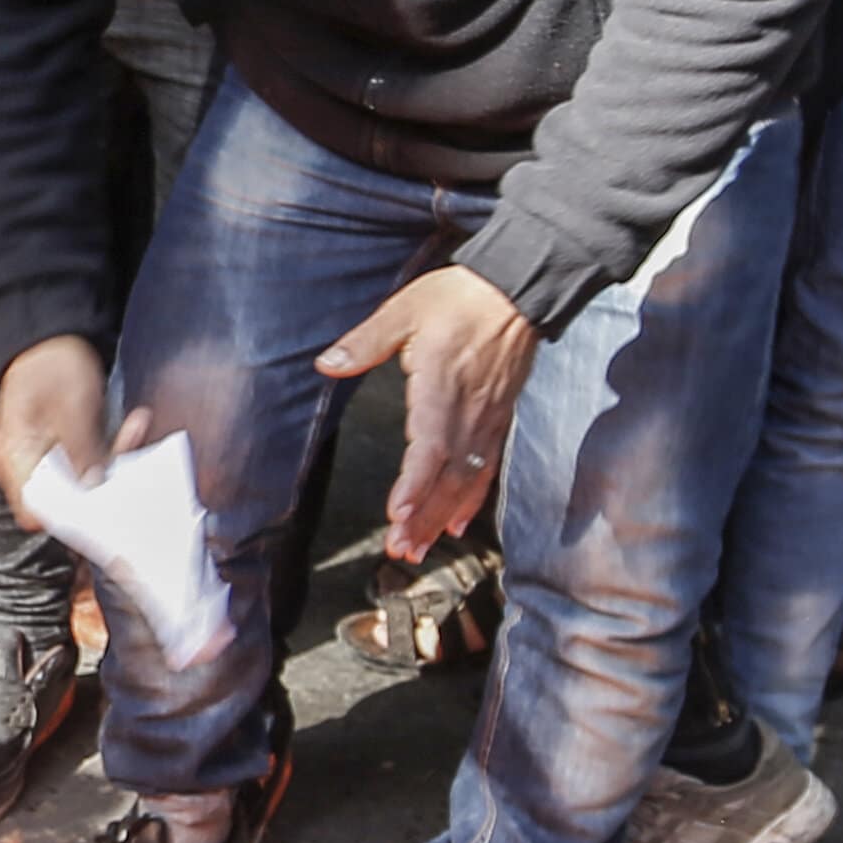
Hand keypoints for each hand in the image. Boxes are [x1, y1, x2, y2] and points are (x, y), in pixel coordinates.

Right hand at [0, 335, 139, 527]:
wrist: (50, 334)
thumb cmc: (52, 363)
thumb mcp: (72, 405)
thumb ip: (82, 450)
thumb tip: (95, 489)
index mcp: (14, 458)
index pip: (33, 509)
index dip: (67, 516)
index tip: (102, 506)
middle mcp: (26, 465)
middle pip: (64, 500)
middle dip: (103, 487)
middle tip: (132, 468)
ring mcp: (47, 458)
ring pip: (84, 482)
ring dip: (115, 461)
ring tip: (138, 426)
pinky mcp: (66, 450)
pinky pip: (92, 462)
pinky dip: (114, 447)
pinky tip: (134, 422)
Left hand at [317, 262, 537, 555]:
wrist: (516, 291)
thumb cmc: (458, 299)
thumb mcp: (404, 310)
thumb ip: (365, 343)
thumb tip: (326, 365)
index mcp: (441, 386)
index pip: (430, 447)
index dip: (415, 485)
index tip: (398, 514)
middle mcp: (467, 411)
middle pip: (447, 476)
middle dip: (423, 517)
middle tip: (400, 551)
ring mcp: (486, 419)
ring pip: (465, 479)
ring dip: (441, 517)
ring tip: (418, 549)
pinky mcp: (497, 420)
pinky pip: (485, 468)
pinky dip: (470, 500)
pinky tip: (454, 524)